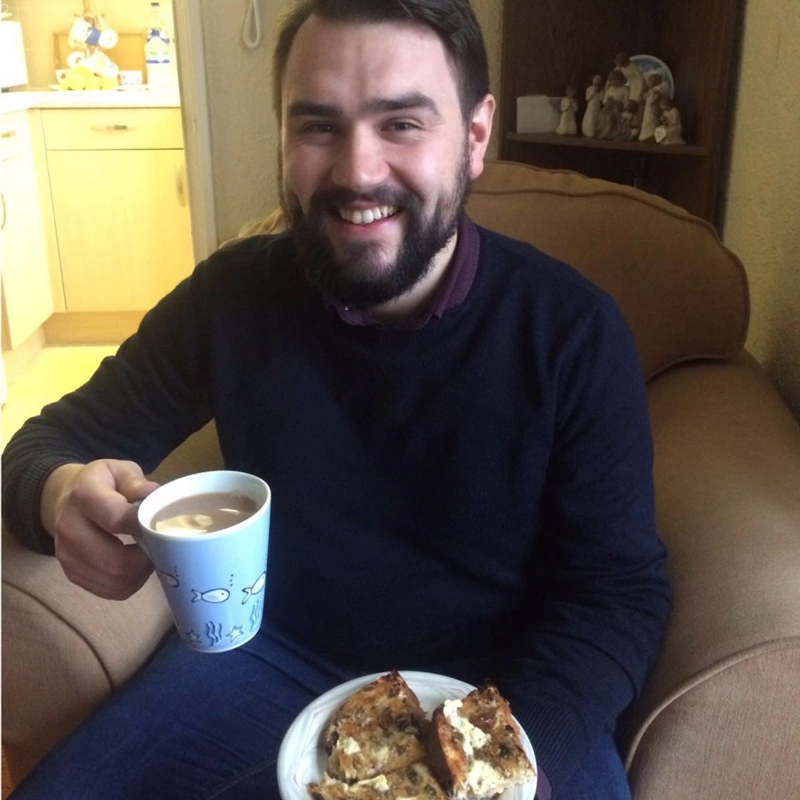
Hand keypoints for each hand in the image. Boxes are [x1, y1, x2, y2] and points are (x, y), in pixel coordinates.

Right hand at [42, 460, 160, 599]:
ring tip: (148, 555)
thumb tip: (155, 496)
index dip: (145, 527)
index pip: (118, 520)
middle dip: (145, 559)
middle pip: (116, 561)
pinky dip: (129, 583)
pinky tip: (135, 567)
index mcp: (84, 496)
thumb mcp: (120, 470)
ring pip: (114, 580)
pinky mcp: (71, 573)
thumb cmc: (103, 482)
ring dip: (140, 574)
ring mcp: (67, 555)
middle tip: (160, 547)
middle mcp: (70, 528)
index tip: (162, 527)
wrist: (65, 497)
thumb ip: (137, 482)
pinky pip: (109, 590)